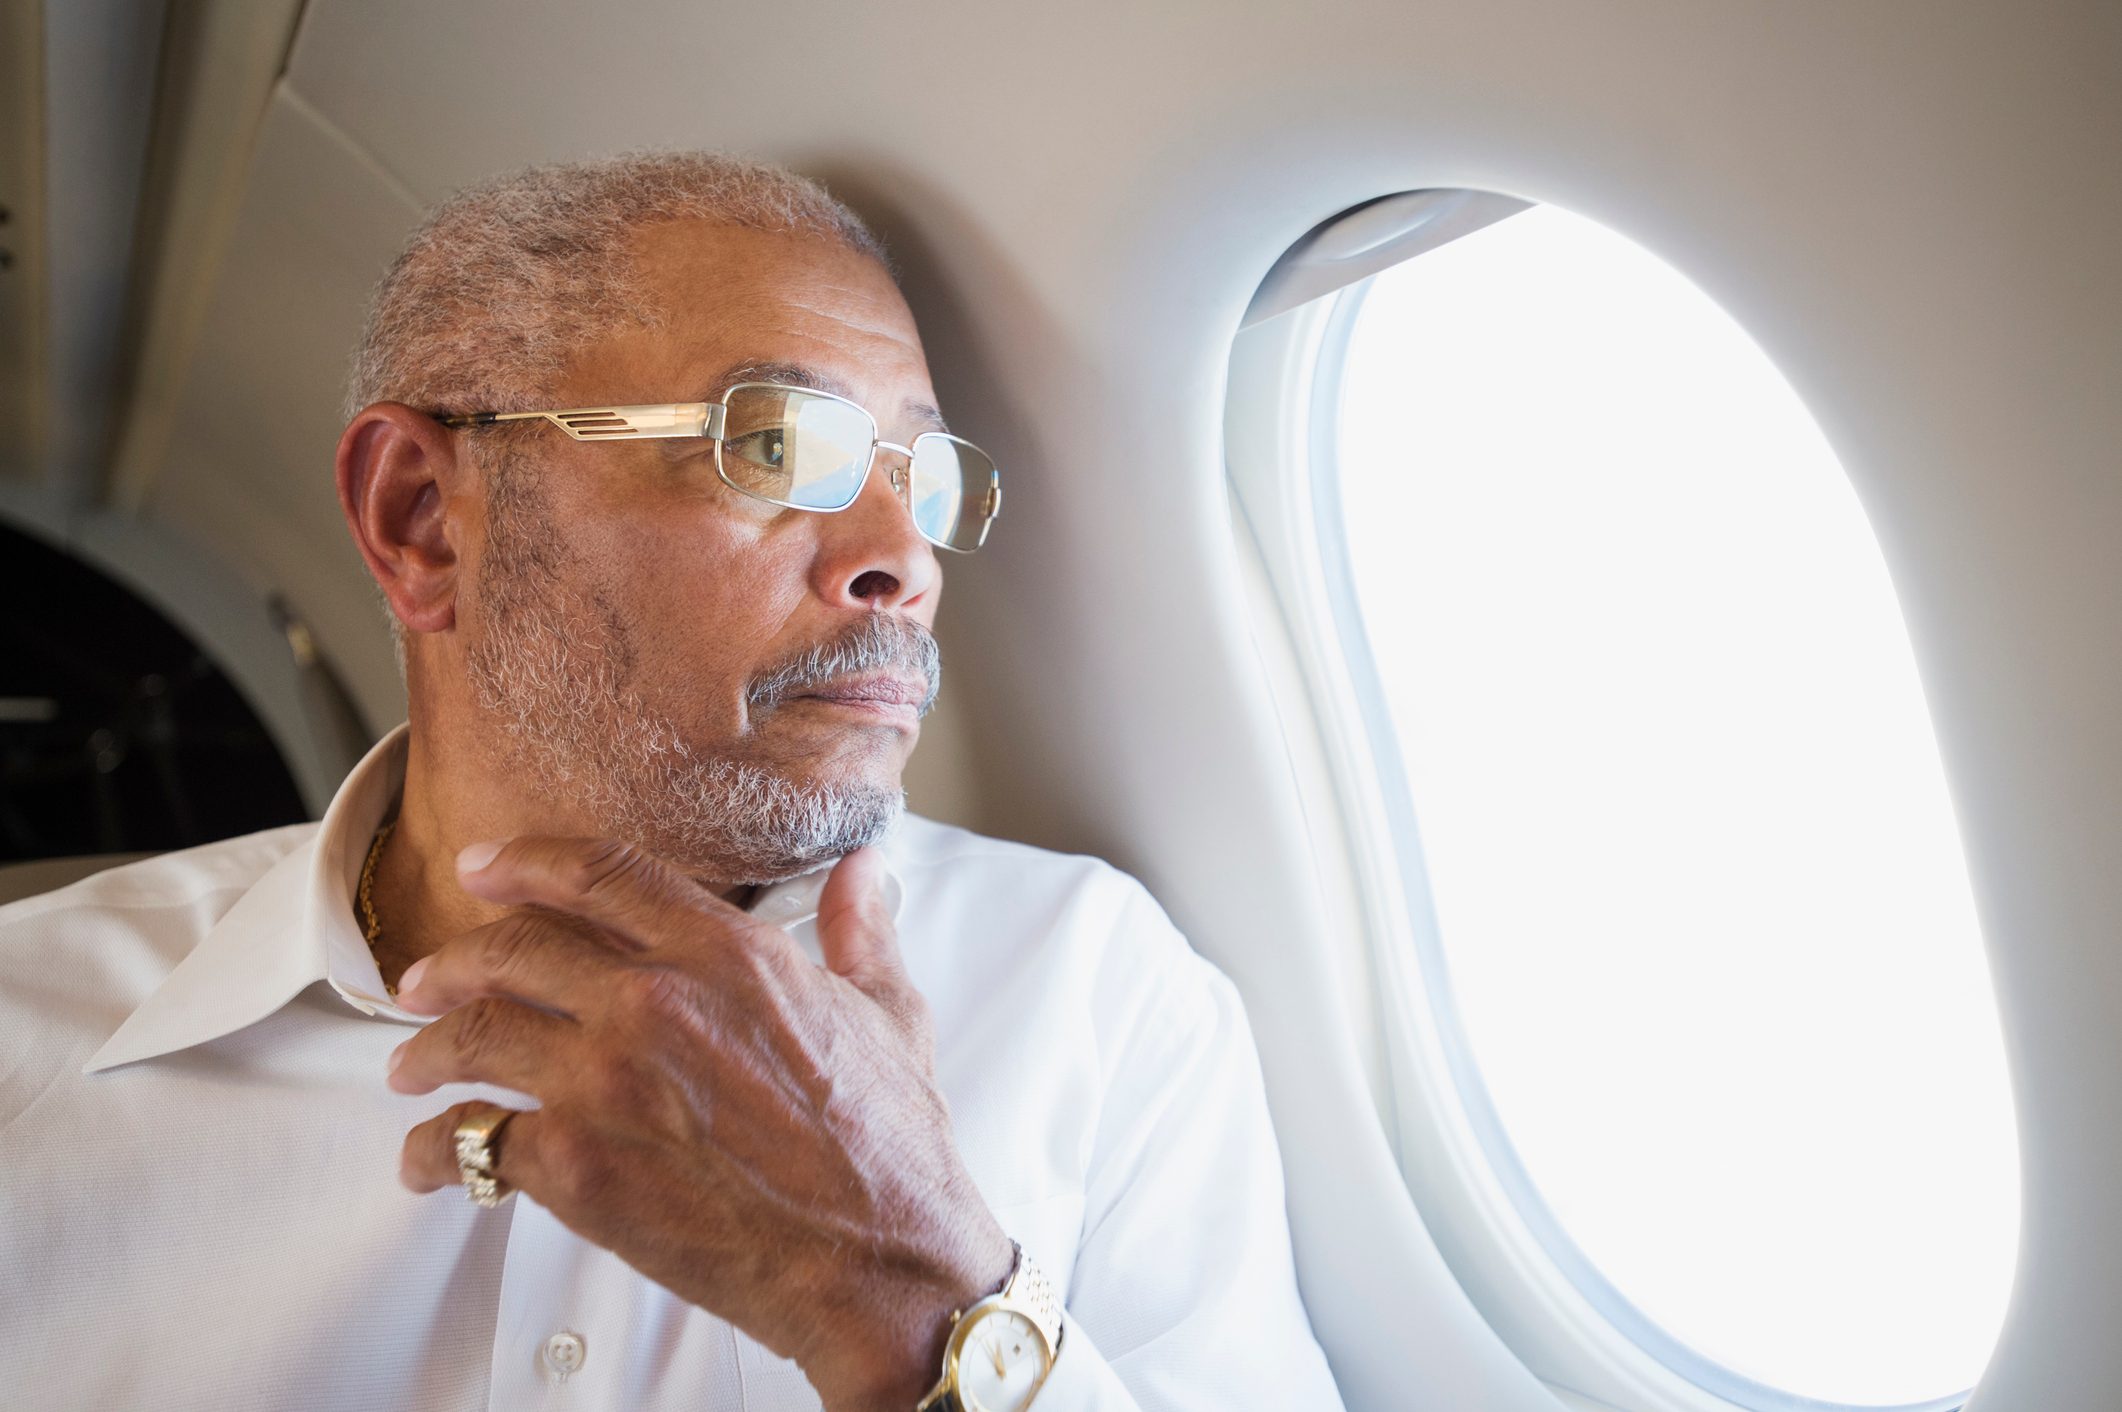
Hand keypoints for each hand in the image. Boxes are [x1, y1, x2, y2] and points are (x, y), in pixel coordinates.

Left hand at [387, 836, 1012, 1409]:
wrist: (879, 1262)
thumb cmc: (889, 1148)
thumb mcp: (890, 1014)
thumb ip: (861, 932)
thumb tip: (865, 873)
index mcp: (729, 953)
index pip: (600, 875)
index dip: (526, 863)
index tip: (487, 868)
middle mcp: (657, 1001)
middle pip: (514, 949)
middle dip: (453, 961)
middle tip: (425, 979)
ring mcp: (609, 1081)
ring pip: (475, 1036)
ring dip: (426, 1049)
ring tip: (410, 1067)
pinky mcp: (579, 1167)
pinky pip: (472, 1143)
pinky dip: (435, 1153)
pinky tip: (429, 1160)